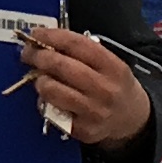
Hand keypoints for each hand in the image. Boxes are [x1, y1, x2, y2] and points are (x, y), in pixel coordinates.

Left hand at [18, 23, 151, 147]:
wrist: (132, 120)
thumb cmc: (113, 85)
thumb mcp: (109, 64)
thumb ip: (81, 52)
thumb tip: (45, 42)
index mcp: (113, 67)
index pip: (76, 44)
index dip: (51, 36)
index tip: (36, 33)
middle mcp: (104, 89)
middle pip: (61, 66)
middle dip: (38, 56)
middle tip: (29, 54)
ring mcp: (93, 111)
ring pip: (52, 90)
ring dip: (39, 80)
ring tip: (40, 77)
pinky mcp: (81, 129)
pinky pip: (51, 111)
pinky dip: (44, 101)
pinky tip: (49, 98)